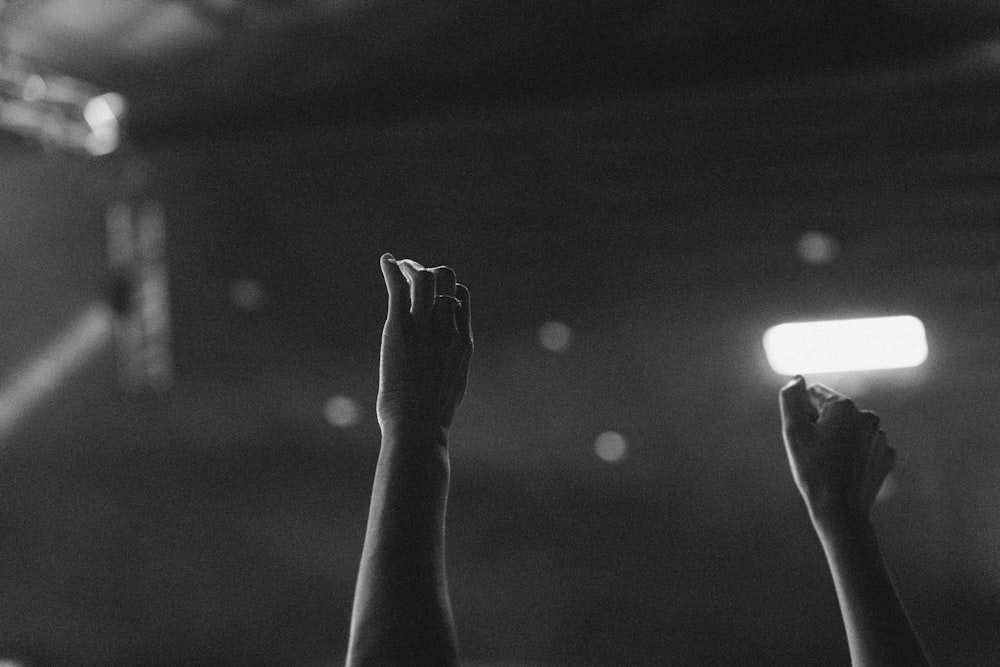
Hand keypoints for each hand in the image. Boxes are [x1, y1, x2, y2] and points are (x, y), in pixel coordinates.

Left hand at [377, 253, 472, 432]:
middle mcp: (448, 328)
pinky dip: (392, 270)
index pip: (461, 297)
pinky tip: (386, 261)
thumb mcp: (450, 385)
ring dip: (411, 268)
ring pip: (424, 280)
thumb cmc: (431, 417)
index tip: (431, 292)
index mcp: (463, 341)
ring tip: (399, 268)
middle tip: (412, 274)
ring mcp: (425, 327)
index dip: (446, 288)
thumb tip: (439, 371)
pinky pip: (398, 288)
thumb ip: (448, 365)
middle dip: (430, 272)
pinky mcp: (401, 328)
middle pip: (446, 281)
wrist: (419, 426)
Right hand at [779, 377, 894, 523]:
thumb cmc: (813, 470)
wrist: (840, 510)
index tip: (806, 439)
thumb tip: (797, 379)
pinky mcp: (887, 456)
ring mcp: (881, 437)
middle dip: (823, 426)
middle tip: (816, 454)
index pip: (815, 395)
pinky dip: (854, 455)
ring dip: (839, 440)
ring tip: (831, 465)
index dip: (804, 416)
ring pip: (850, 430)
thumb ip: (791, 398)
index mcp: (846, 406)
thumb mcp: (793, 431)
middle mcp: (868, 416)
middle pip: (835, 412)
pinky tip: (846, 471)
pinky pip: (865, 447)